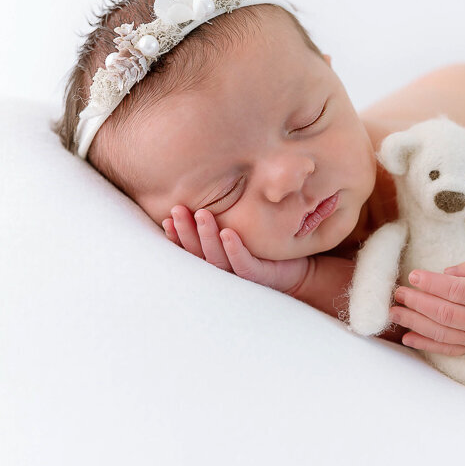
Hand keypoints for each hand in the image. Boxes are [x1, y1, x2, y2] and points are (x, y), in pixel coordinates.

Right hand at [163, 205, 309, 293]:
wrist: (297, 270)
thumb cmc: (262, 249)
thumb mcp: (239, 232)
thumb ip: (222, 220)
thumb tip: (202, 189)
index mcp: (214, 259)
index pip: (189, 249)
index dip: (176, 235)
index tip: (167, 218)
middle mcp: (222, 269)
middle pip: (198, 253)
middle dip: (185, 231)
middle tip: (177, 210)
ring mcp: (239, 274)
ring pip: (217, 258)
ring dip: (207, 236)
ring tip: (202, 214)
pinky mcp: (259, 276)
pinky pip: (244, 264)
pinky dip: (234, 249)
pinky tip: (228, 233)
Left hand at [388, 261, 464, 355]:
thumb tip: (444, 273)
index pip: (457, 291)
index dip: (433, 283)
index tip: (413, 274)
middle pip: (445, 312)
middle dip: (417, 302)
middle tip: (398, 292)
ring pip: (441, 333)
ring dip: (414, 322)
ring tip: (395, 311)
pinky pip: (446, 349)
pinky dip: (425, 345)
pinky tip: (407, 337)